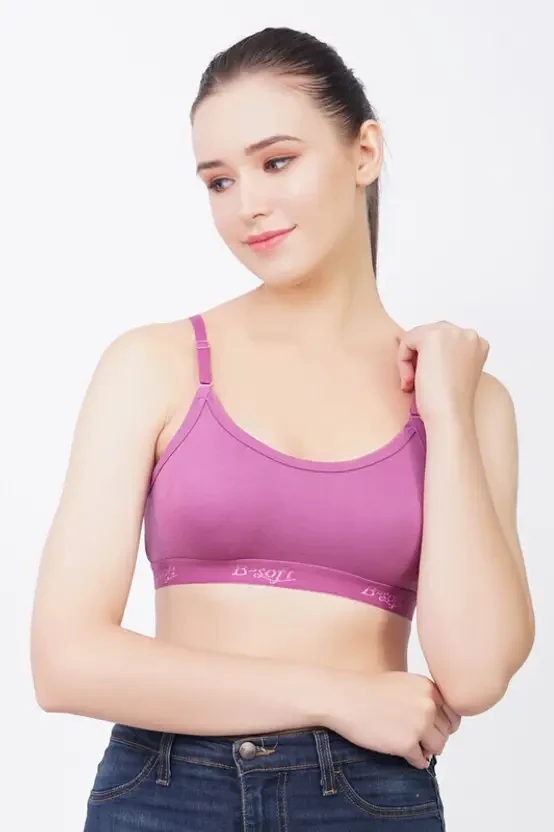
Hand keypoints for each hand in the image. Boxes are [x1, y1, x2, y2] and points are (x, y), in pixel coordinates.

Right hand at [324, 670, 461, 768]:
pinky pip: (421, 760)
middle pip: (446, 732)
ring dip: (426, 750)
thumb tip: (441, 721)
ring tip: (410, 746)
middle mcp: (429, 705)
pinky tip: (403, 754)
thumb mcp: (404, 683)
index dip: (444, 723)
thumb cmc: (368, 690)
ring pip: (437, 747)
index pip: (453, 713)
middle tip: (418, 738)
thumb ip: (424, 698)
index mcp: (429, 688)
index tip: (433, 728)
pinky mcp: (407, 744)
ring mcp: (419, 725)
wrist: (344, 698)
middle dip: (433, 737)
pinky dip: (414, 760)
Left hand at [396, 321, 489, 424]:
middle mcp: (469, 334)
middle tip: (416, 383)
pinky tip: (410, 381)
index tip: (427, 379)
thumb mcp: (449, 372)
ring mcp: (452, 332)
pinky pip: (407, 341)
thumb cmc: (449, 403)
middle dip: (419, 357)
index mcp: (478, 344)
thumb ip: (440, 354)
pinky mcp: (432, 336)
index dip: (429, 358)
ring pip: (417, 337)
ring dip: (410, 361)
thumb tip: (403, 337)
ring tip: (412, 383)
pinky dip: (403, 361)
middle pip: (430, 333)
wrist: (450, 416)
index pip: (444, 339)